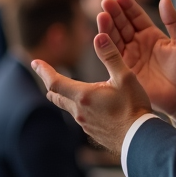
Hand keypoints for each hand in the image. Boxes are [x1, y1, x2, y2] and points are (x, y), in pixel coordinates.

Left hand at [32, 32, 153, 155]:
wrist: (141, 140)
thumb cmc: (134, 108)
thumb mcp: (126, 77)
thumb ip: (111, 56)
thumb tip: (99, 36)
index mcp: (83, 95)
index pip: (54, 82)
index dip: (43, 71)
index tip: (35, 62)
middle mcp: (79, 111)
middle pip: (56, 96)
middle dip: (52, 84)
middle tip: (49, 75)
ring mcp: (85, 124)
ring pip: (69, 107)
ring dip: (67, 96)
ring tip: (74, 88)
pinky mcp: (92, 132)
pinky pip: (80, 117)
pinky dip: (80, 107)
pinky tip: (92, 106)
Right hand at [97, 0, 175, 127]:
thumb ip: (174, 21)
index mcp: (151, 34)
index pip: (136, 16)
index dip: (128, 6)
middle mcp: (137, 43)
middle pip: (122, 25)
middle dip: (114, 13)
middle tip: (106, 3)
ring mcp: (130, 57)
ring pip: (114, 38)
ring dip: (107, 27)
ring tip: (102, 16)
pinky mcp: (124, 71)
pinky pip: (112, 56)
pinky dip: (105, 46)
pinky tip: (100, 36)